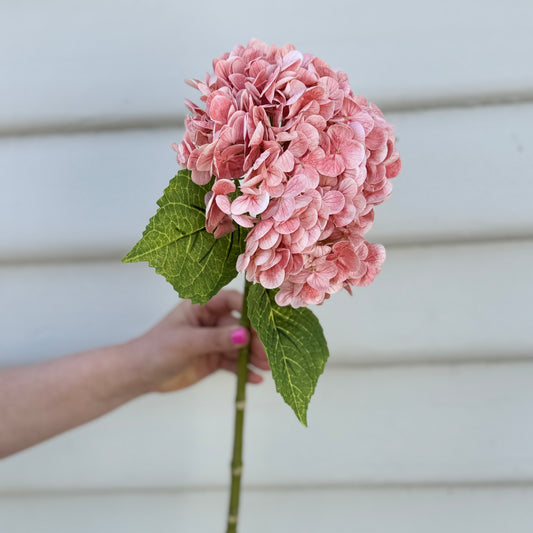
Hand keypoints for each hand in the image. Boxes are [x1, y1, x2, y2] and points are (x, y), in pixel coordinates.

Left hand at [124, 290, 268, 392]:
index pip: (231, 301)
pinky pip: (234, 363)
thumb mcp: (186, 342)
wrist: (139, 375)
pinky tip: (255, 379)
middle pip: (240, 325)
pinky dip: (245, 371)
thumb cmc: (156, 350)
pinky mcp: (215, 359)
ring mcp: (214, 340)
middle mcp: (211, 321)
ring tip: (267, 367)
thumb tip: (244, 335)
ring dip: (254, 356)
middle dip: (255, 339)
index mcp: (202, 306)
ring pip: (240, 346)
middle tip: (268, 352)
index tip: (262, 324)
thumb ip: (215, 339)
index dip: (248, 310)